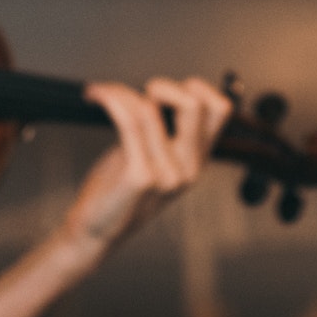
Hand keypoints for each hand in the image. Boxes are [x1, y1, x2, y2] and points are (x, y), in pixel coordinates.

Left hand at [63, 78, 231, 256]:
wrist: (95, 230)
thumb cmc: (119, 193)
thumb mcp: (153, 159)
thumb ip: (164, 131)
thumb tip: (159, 90)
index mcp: (196, 160)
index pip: (220, 110)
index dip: (198, 87)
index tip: (168, 90)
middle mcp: (188, 168)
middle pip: (193, 104)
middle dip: (162, 86)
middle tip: (136, 93)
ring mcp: (167, 174)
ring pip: (151, 110)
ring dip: (121, 91)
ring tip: (103, 93)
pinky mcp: (140, 176)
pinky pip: (128, 122)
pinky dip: (110, 100)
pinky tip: (96, 97)